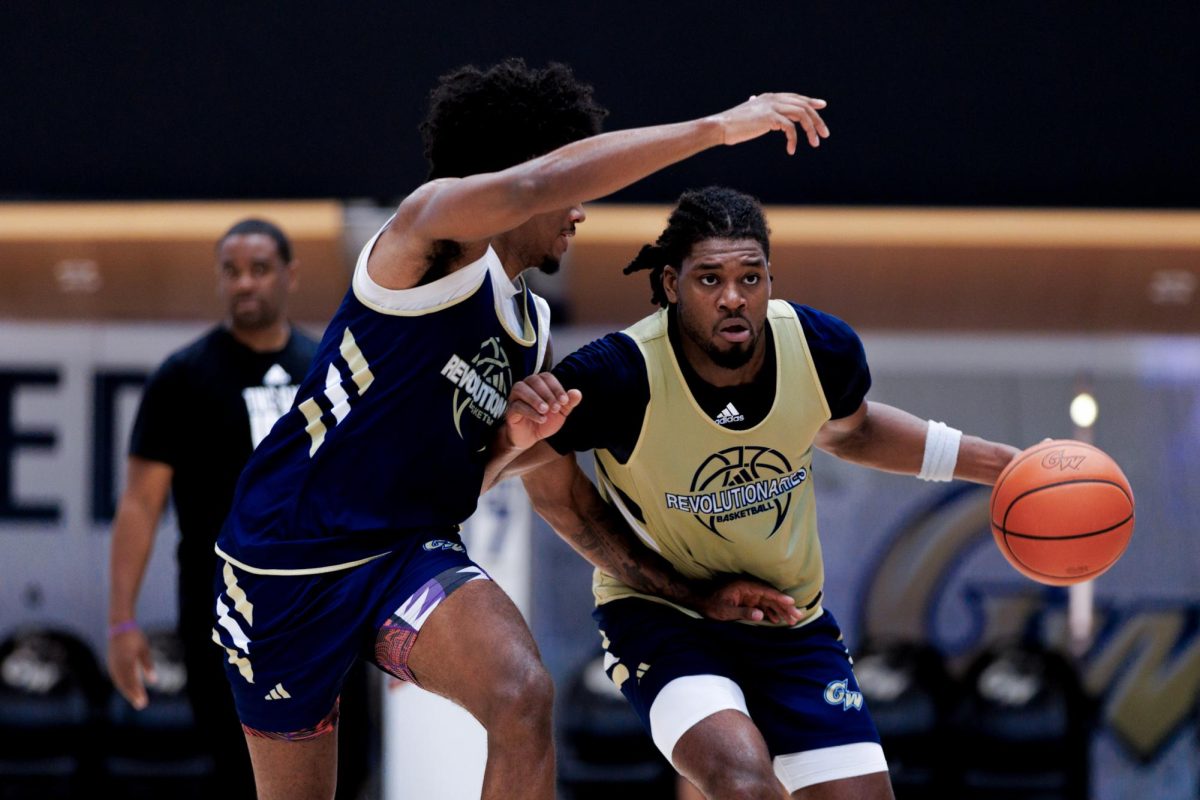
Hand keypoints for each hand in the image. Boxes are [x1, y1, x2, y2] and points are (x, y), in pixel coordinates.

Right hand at [106, 627, 156, 709]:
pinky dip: (122, 686)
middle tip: (141, 705)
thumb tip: (154, 681)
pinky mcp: (111, 665)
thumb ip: (148, 666)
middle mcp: (118, 666)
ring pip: (120, 683)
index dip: (137, 692)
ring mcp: (113, 665)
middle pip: (125, 684)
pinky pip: (117, 678)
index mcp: (126, 661)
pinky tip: (128, 691)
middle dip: (133, 695)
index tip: (143, 701)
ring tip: (136, 700)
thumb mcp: (144, 650)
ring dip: (127, 692)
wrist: (119, 628)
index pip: (132, 681)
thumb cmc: (134, 638)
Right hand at [504, 372, 582, 450]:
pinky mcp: (510, 410)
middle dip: (547, 393)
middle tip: (556, 408)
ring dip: (535, 399)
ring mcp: (515, 398)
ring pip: (521, 389)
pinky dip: (530, 412)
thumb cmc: (544, 420)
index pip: (547, 377)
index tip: (565, 401)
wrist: (530, 438)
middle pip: (534, 380)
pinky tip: (541, 419)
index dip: (556, 387)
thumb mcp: (560, 413)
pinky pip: (517, 406)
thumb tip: (577, 393)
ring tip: (546, 410)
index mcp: (538, 384)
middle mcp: (525, 387)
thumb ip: (569, 403)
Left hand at [695, 576, 805, 624]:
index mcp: (745, 587)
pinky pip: (763, 606)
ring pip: (769, 602)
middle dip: (785, 607)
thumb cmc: (712, 605)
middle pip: (771, 597)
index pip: (766, 591)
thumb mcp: (726, 611)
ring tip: (792, 620)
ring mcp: (749, 595)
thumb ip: (743, 612)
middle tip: (797, 616)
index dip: (779, 598)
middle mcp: (750, 589)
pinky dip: (771, 613)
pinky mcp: (748, 601)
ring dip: (780, 610)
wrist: (701, 602)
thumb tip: (761, 616)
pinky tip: (777, 620)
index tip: (791, 603)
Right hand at [710, 92, 829, 153]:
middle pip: (803, 105)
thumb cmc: (732, 124)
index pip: (796, 97)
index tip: (822, 106)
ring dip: (811, 129)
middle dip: (817, 120)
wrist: (721, 127)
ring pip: (802, 115)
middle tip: (824, 134)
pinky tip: (791, 150)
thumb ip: (755, 106)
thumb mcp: (747, 112)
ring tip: (815, 143)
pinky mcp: (770, 118)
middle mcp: (773, 99)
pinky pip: (790, 128)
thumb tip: (753, 99)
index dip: (810, 101)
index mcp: (769, 97)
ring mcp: (772, 107)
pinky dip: (794, 140)